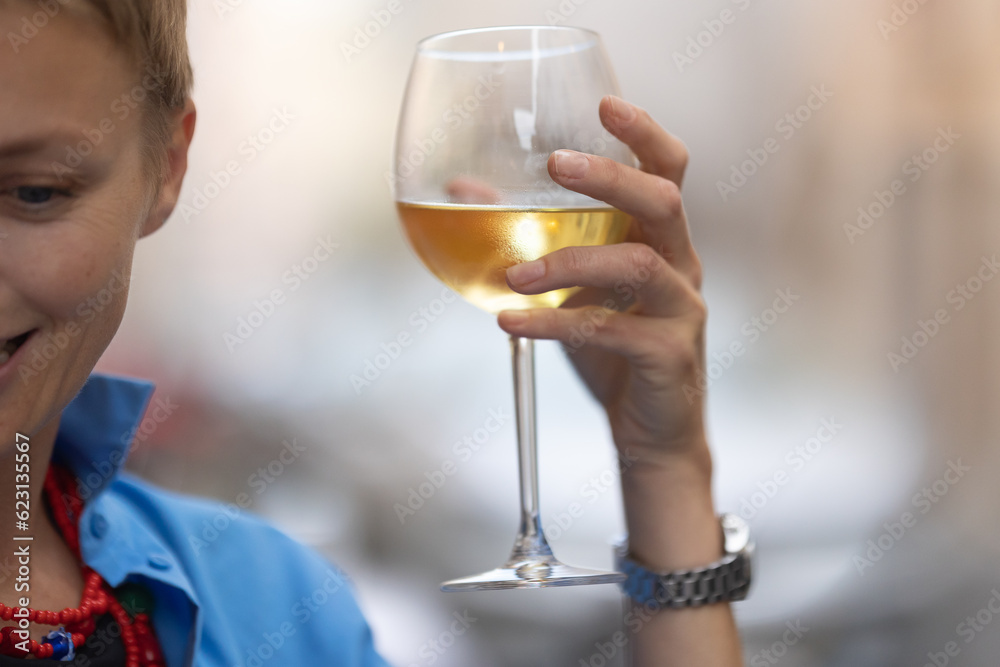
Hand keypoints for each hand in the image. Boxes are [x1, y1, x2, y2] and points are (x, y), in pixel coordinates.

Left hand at [497, 96, 706, 466]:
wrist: (651, 432)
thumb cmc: (612, 351)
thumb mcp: (570, 291)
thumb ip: (533, 241)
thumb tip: (465, 189)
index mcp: (660, 241)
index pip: (668, 170)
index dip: (644, 133)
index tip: (604, 104)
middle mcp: (681, 266)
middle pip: (664, 201)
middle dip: (611, 176)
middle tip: (558, 164)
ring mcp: (682, 311)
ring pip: (639, 266)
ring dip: (569, 261)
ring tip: (514, 275)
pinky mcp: (669, 356)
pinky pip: (613, 331)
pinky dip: (556, 323)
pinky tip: (510, 323)